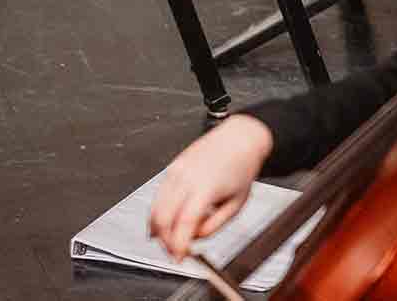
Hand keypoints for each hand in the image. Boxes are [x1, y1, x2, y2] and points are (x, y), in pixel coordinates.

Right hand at [147, 114, 273, 260]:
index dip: (178, 244)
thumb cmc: (241, 168)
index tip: (179, 257)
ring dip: (158, 228)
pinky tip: (161, 223)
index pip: (184, 223)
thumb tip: (196, 237)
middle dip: (165, 240)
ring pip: (156, 206)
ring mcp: (176, 170)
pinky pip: (158, 194)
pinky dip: (157, 212)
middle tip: (173, 253)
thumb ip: (215, 225)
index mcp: (205, 188)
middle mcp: (186, 177)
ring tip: (168, 241)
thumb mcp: (236, 204)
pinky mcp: (172, 167)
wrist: (239, 139)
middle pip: (164, 216)